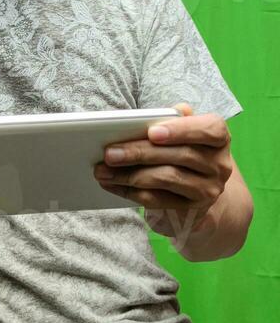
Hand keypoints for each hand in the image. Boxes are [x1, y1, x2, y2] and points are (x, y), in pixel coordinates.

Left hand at [93, 103, 232, 237]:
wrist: (198, 188)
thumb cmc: (182, 149)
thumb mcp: (182, 131)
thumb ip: (173, 119)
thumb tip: (159, 113)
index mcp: (218, 137)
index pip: (210, 130)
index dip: (182, 130)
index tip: (152, 132)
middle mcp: (219, 164)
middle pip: (179, 155)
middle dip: (140, 153)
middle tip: (109, 153)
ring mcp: (209, 189)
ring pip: (166, 178)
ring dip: (129, 175)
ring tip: (103, 170)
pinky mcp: (192, 209)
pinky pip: (158, 199)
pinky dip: (131, 192)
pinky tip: (112, 185)